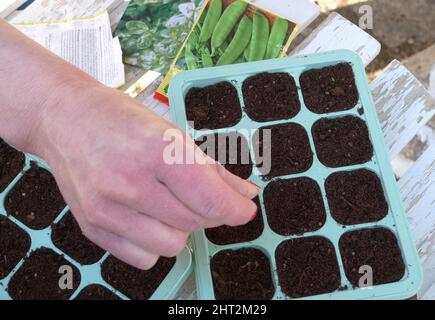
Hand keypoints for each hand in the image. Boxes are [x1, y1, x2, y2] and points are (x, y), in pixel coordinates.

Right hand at [31, 81, 258, 269]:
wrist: (62, 117)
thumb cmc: (118, 118)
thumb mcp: (171, 132)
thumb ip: (212, 168)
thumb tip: (244, 195)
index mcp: (156, 151)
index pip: (210, 199)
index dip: (236, 209)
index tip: (244, 209)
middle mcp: (130, 183)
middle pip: (196, 222)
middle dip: (210, 212)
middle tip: (202, 195)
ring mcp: (107, 209)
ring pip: (172, 245)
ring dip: (182, 228)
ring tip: (171, 204)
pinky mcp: (92, 226)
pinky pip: (144, 257)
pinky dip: (155, 243)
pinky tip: (149, 218)